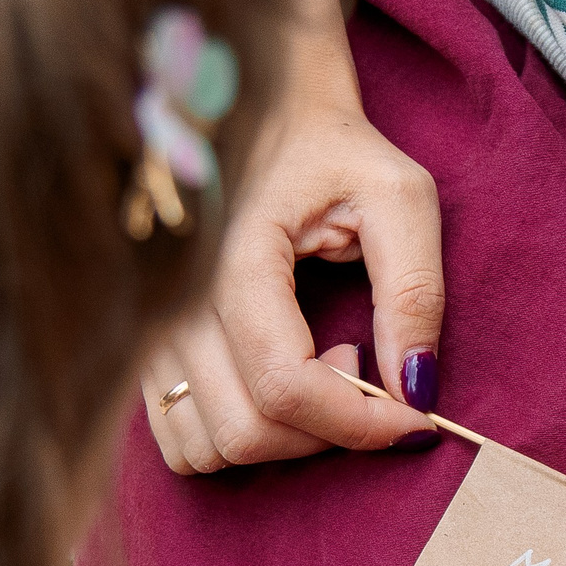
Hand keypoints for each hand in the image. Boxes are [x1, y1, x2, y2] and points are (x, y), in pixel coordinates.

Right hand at [141, 0, 442, 473]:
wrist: (258, 117)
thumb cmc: (333, 152)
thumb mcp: (398, 196)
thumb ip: (415, 290)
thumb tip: (417, 389)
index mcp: (233, 260)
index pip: (286, 386)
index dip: (360, 422)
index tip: (414, 416)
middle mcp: (175, 305)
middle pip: (248, 431)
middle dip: (326, 431)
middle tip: (364, 366)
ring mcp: (152, 335)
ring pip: (212, 449)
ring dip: (284, 440)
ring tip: (321, 371)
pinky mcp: (148, 356)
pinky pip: (184, 445)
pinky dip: (242, 440)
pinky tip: (279, 388)